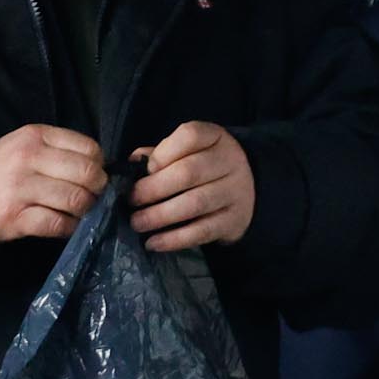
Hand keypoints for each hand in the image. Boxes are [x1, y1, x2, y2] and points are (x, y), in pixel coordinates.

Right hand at [0, 123, 108, 241]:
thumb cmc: (4, 169)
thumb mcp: (28, 146)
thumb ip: (60, 151)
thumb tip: (102, 169)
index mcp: (36, 136)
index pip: (89, 148)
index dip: (100, 165)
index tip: (95, 176)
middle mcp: (27, 158)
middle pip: (87, 174)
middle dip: (97, 189)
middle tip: (93, 197)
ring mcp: (19, 188)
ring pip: (75, 199)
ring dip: (85, 210)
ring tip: (80, 212)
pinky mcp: (13, 217)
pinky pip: (57, 223)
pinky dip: (70, 227)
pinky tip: (68, 226)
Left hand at [129, 120, 256, 249]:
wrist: (247, 188)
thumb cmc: (205, 167)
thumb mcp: (188, 151)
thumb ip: (161, 154)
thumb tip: (130, 164)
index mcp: (215, 137)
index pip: (190, 136)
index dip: (162, 153)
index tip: (144, 170)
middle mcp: (229, 161)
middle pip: (189, 172)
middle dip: (153, 189)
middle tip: (132, 201)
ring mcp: (235, 191)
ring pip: (195, 203)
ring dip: (159, 216)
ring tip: (137, 223)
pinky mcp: (234, 220)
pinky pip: (202, 231)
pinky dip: (174, 239)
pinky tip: (154, 243)